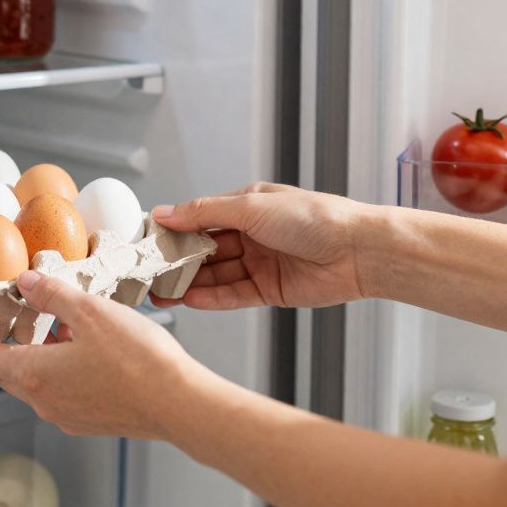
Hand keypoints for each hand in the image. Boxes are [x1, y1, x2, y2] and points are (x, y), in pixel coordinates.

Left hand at [0, 270, 202, 439]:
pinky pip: (59, 391)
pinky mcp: (89, 420)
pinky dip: (57, 368)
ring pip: (35, 381)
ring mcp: (66, 414)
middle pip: (5, 371)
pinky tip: (80, 348)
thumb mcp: (90, 312)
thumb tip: (26, 282)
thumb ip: (53, 295)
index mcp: (34, 374)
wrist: (179, 404)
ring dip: (33, 354)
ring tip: (51, 325)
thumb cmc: (139, 362)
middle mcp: (43, 401)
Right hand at [151, 183, 375, 310]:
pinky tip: (190, 300)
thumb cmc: (314, 218)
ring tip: (161, 293)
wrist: (359, 251)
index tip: (148, 242)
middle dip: (178, 262)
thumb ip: (204, 212)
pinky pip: (234, 295)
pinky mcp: (271, 290)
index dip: (174, 230)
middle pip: (206, 250)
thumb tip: (165, 212)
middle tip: (149, 274)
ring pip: (216, 275)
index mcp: (247, 206)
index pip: (201, 218)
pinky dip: (212, 298)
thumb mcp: (251, 206)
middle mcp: (252, 234)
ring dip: (189, 284)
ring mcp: (261, 263)